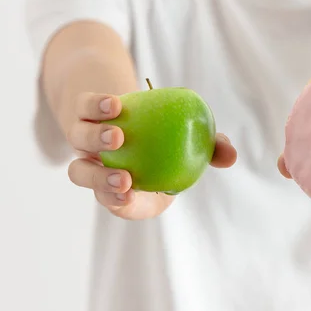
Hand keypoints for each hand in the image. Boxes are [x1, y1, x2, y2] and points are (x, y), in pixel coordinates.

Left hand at [65, 92, 236, 219]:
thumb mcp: (198, 143)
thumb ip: (212, 150)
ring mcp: (85, 143)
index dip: (121, 205)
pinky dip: (96, 109)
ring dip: (95, 145)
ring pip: (78, 150)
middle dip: (102, 183)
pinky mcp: (80, 115)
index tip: (131, 196)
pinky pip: (83, 112)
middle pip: (89, 180)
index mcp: (128, 184)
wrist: (143, 105)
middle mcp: (100, 166)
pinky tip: (115, 104)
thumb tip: (232, 156)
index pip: (121, 204)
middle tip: (124, 178)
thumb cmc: (175, 134)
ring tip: (119, 135)